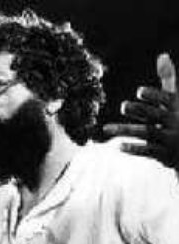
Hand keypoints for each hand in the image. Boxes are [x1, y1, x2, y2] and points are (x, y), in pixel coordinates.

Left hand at [103, 53, 178, 167]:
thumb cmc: (178, 117)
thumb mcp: (174, 99)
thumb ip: (168, 78)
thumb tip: (162, 55)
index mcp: (174, 108)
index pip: (165, 100)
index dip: (153, 95)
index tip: (139, 91)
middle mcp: (171, 122)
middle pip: (153, 115)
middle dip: (140, 110)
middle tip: (123, 106)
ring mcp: (166, 138)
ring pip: (144, 133)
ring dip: (125, 130)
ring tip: (106, 128)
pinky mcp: (161, 153)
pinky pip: (146, 151)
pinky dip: (134, 148)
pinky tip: (119, 146)